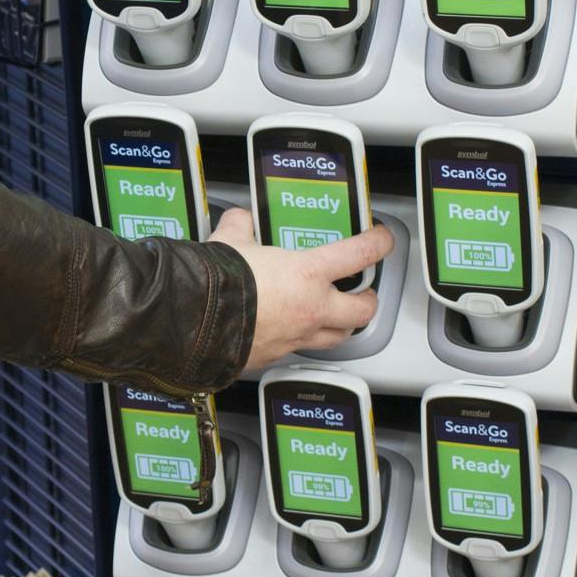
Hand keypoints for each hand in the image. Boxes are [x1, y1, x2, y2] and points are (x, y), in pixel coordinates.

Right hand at [208, 209, 395, 372]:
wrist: (194, 320)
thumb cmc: (219, 281)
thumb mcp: (231, 240)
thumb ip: (242, 226)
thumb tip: (240, 219)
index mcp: (308, 274)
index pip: (359, 255)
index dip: (377, 244)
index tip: (382, 240)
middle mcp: (311, 309)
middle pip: (362, 311)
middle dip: (367, 301)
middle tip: (363, 292)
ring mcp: (296, 337)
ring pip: (337, 337)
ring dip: (341, 326)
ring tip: (334, 317)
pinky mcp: (274, 356)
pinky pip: (297, 350)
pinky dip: (297, 340)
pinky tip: (286, 331)